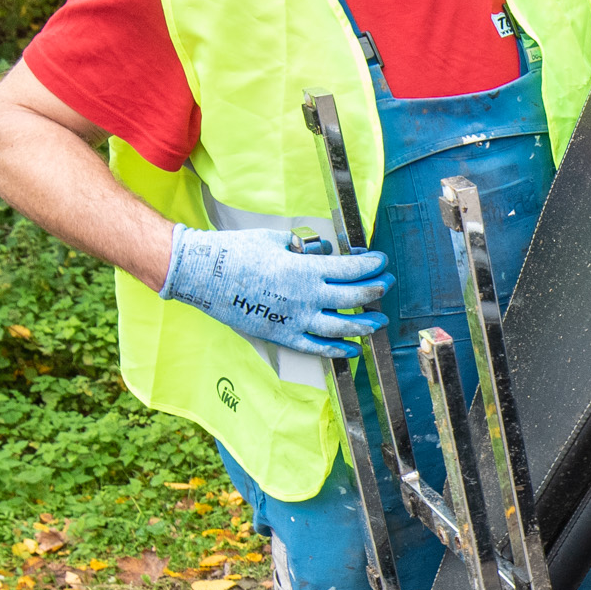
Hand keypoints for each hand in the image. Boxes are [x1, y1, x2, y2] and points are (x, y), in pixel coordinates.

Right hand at [159, 225, 388, 358]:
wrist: (202, 274)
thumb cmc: (236, 252)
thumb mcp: (275, 240)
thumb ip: (303, 248)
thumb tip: (323, 253)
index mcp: (305, 270)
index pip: (351, 270)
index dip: (372, 266)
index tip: (381, 261)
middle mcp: (305, 297)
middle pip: (354, 297)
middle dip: (376, 290)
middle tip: (387, 284)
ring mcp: (294, 319)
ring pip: (341, 327)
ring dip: (365, 324)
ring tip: (379, 321)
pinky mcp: (282, 335)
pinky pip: (316, 347)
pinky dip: (338, 349)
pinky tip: (352, 348)